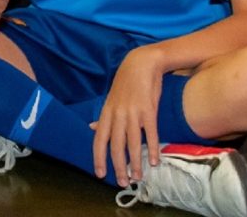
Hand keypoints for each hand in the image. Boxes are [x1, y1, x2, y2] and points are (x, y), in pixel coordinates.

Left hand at [92, 47, 164, 186]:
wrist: (142, 63)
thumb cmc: (126, 83)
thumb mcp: (110, 99)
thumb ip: (103, 116)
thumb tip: (91, 128)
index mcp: (107, 113)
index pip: (99, 140)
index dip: (98, 158)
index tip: (100, 174)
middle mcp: (117, 114)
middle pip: (115, 146)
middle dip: (118, 166)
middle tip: (122, 182)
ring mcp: (132, 112)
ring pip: (132, 143)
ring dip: (135, 163)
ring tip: (138, 177)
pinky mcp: (148, 110)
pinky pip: (150, 133)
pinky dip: (152, 148)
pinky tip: (155, 161)